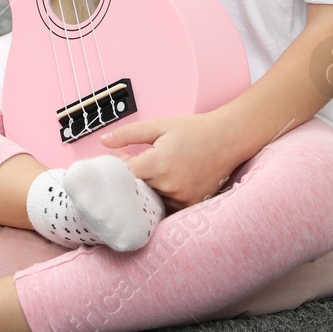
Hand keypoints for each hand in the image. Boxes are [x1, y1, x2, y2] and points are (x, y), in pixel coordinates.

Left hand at [98, 112, 242, 211]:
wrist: (229, 138)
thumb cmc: (195, 130)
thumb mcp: (160, 125)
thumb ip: (129, 134)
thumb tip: (103, 142)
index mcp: (157, 164)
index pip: (124, 174)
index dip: (118, 166)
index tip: (119, 156)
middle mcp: (168, 185)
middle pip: (136, 188)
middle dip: (131, 177)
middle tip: (134, 164)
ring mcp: (181, 198)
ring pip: (151, 199)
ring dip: (147, 188)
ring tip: (156, 171)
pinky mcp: (191, 204)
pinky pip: (167, 205)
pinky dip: (163, 196)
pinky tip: (167, 182)